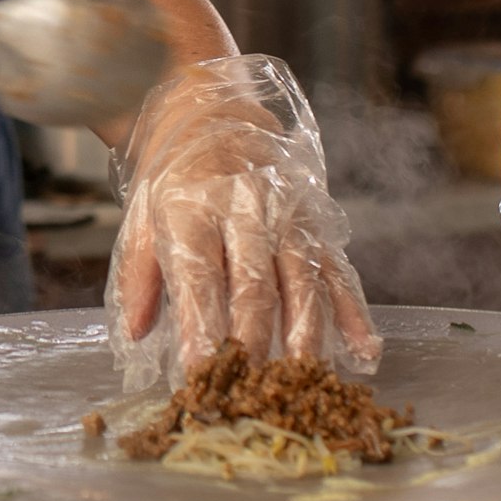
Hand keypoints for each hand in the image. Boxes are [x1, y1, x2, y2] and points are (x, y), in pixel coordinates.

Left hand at [107, 61, 380, 377]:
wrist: (213, 112)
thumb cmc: (173, 177)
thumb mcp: (141, 215)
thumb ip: (139, 275)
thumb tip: (137, 331)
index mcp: (191, 207)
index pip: (198, 276)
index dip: (202, 327)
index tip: (200, 373)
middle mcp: (244, 209)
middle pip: (255, 284)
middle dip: (255, 341)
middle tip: (251, 389)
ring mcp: (287, 214)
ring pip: (302, 280)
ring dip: (306, 335)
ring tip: (303, 379)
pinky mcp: (317, 221)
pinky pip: (338, 270)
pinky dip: (354, 313)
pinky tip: (364, 351)